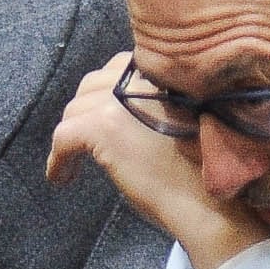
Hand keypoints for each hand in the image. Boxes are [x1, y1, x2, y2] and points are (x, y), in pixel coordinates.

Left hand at [44, 50, 269, 268]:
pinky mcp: (103, 126)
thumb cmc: (206, 173)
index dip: (109, 92)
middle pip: (94, 83)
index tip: (106, 114)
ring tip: (73, 160)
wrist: (211, 199)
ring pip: (76, 108)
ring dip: (72, 132)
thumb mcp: (185, 122)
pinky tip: (62, 177)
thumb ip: (156, 108)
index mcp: (164, 73)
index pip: (122, 69)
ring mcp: (120, 99)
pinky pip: (64, 136)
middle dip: (87, 107)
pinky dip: (58, 158)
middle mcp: (142, 77)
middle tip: (85, 137)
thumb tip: (125, 118)